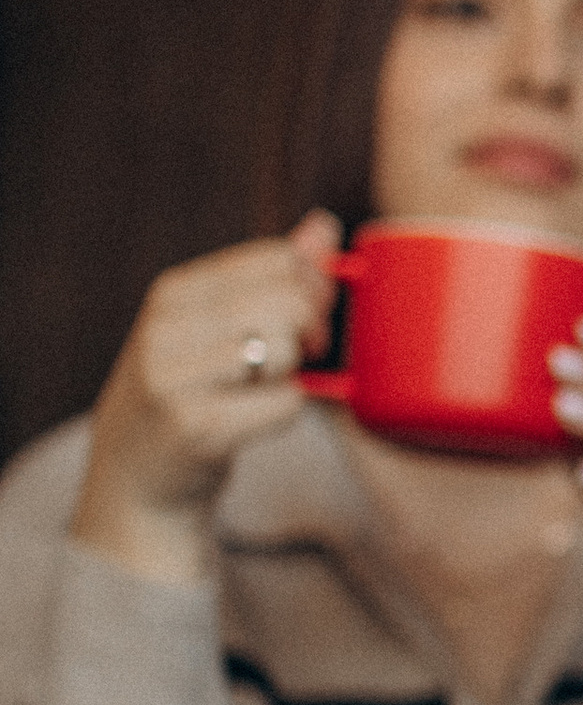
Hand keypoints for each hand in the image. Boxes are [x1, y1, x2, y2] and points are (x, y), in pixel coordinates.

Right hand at [73, 215, 342, 586]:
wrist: (135, 478)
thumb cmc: (190, 393)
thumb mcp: (216, 325)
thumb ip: (272, 277)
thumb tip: (323, 226)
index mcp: (174, 293)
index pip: (274, 260)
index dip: (309, 287)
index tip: (305, 317)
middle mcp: (166, 328)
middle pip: (286, 303)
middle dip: (309, 332)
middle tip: (299, 358)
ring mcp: (175, 379)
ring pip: (284, 349)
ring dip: (294, 374)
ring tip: (262, 388)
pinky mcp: (197, 427)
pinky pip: (284, 403)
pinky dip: (286, 413)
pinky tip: (254, 420)